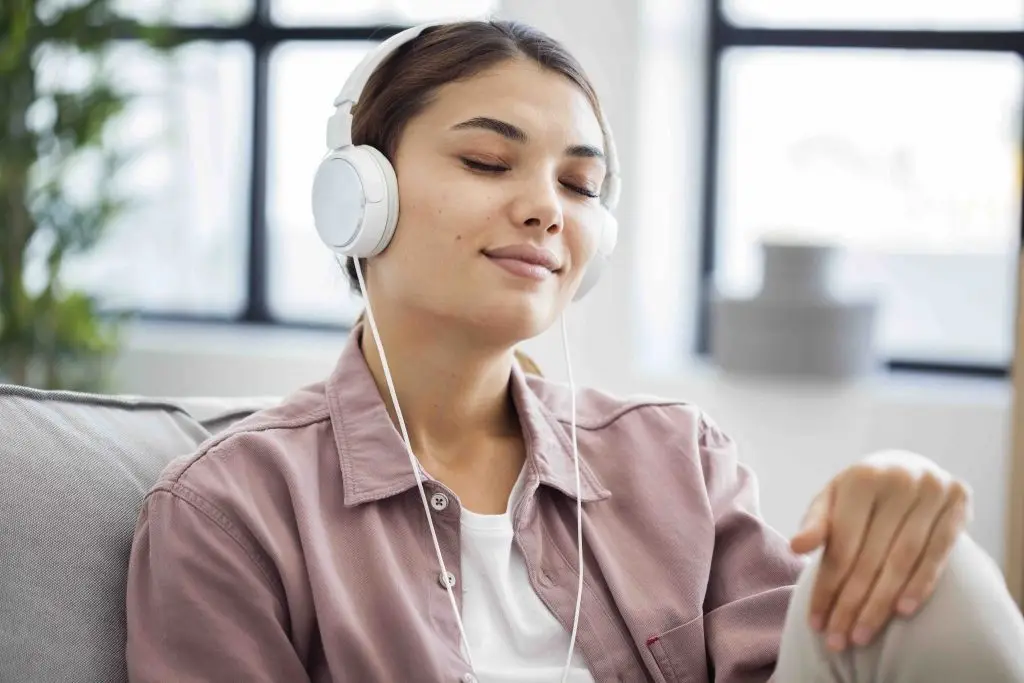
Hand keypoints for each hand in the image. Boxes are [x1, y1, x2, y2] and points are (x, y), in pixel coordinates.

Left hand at [788, 450, 971, 651]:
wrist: (909, 465)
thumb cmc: (861, 492)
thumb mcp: (833, 499)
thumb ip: (816, 523)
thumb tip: (796, 548)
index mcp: (861, 478)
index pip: (841, 544)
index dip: (827, 586)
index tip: (816, 622)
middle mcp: (897, 479)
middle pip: (870, 556)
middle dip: (851, 603)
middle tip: (838, 639)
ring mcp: (931, 489)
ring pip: (902, 559)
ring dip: (882, 603)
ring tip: (862, 634)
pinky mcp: (958, 503)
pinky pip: (938, 553)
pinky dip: (920, 584)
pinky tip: (902, 611)